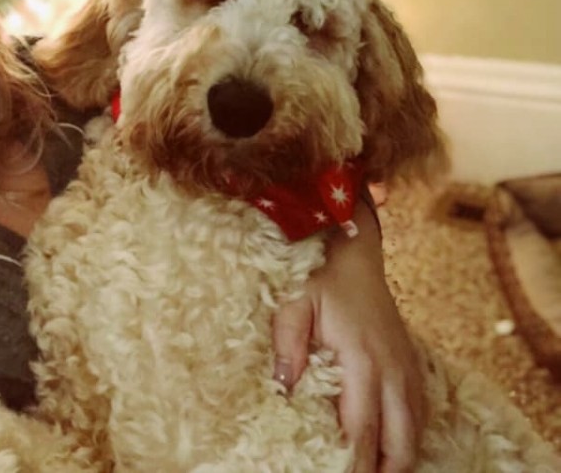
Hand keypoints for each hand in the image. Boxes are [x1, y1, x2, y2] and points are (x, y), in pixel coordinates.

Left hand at [271, 199, 425, 472]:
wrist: (352, 251)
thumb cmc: (319, 277)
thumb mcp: (293, 305)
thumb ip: (287, 347)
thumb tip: (282, 389)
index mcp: (362, 360)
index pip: (361, 429)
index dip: (355, 464)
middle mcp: (393, 370)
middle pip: (399, 443)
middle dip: (384, 470)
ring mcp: (407, 367)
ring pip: (415, 431)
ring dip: (399, 458)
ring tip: (375, 472)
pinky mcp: (412, 362)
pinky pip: (420, 412)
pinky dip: (409, 436)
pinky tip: (392, 447)